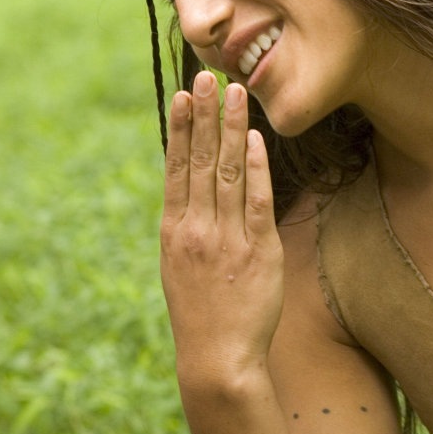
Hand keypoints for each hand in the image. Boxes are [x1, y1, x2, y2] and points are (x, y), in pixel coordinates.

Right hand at [160, 71, 283, 382]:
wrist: (216, 356)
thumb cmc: (199, 312)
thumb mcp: (178, 264)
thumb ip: (187, 225)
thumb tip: (194, 188)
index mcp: (174, 229)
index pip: (177, 166)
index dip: (181, 128)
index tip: (184, 95)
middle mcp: (196, 227)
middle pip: (201, 160)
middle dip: (205, 115)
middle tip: (209, 76)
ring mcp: (226, 238)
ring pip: (229, 172)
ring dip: (232, 129)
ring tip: (234, 94)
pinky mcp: (258, 251)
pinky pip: (257, 202)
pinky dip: (257, 169)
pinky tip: (256, 140)